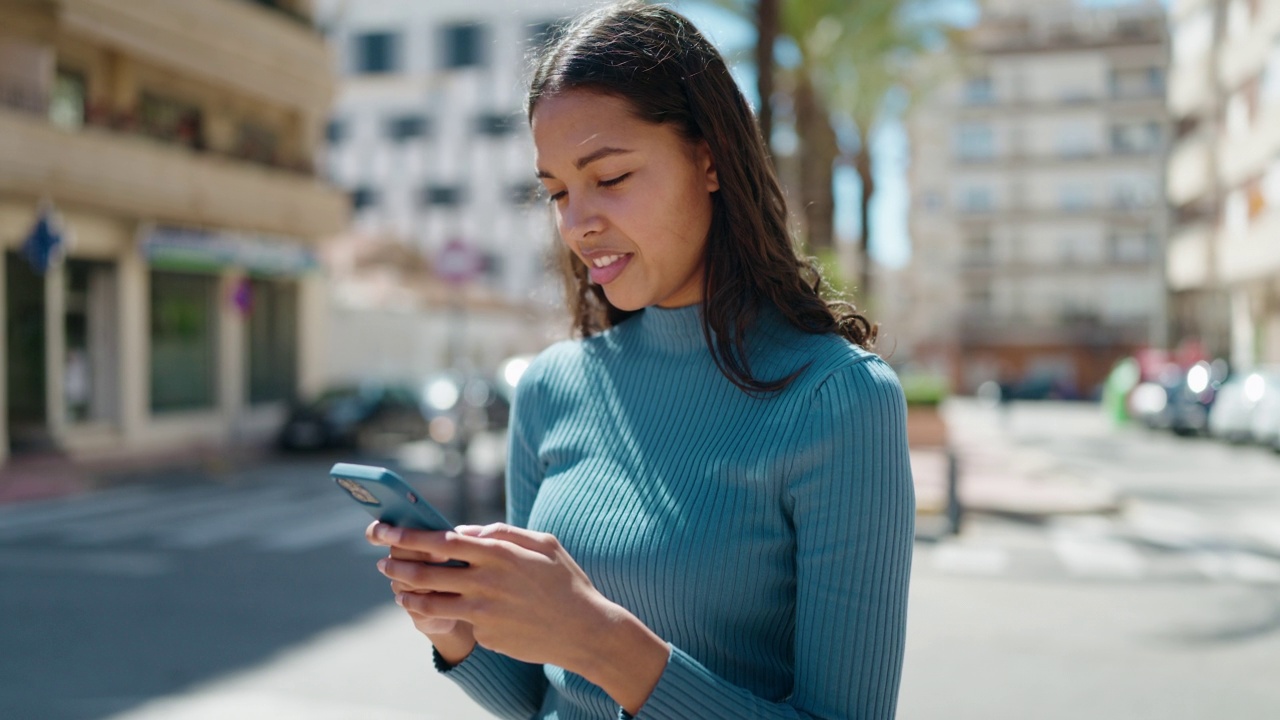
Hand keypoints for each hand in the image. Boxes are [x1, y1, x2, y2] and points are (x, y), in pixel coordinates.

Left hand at [369, 522, 667, 712]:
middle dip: (397, 565)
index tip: (385, 530)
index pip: (441, 540)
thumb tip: (468, 531)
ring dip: (408, 595)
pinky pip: (457, 622)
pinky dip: (441, 615)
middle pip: (426, 572)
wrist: (584, 630)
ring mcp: (484, 611)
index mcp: (499, 552)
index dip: (408, 534)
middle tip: (382, 563)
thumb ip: (504, 532)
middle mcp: (486, 581)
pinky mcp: (486, 635)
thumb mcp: (544, 544)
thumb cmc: (566, 583)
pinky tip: (432, 611)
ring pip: (430, 602)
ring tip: (399, 591)